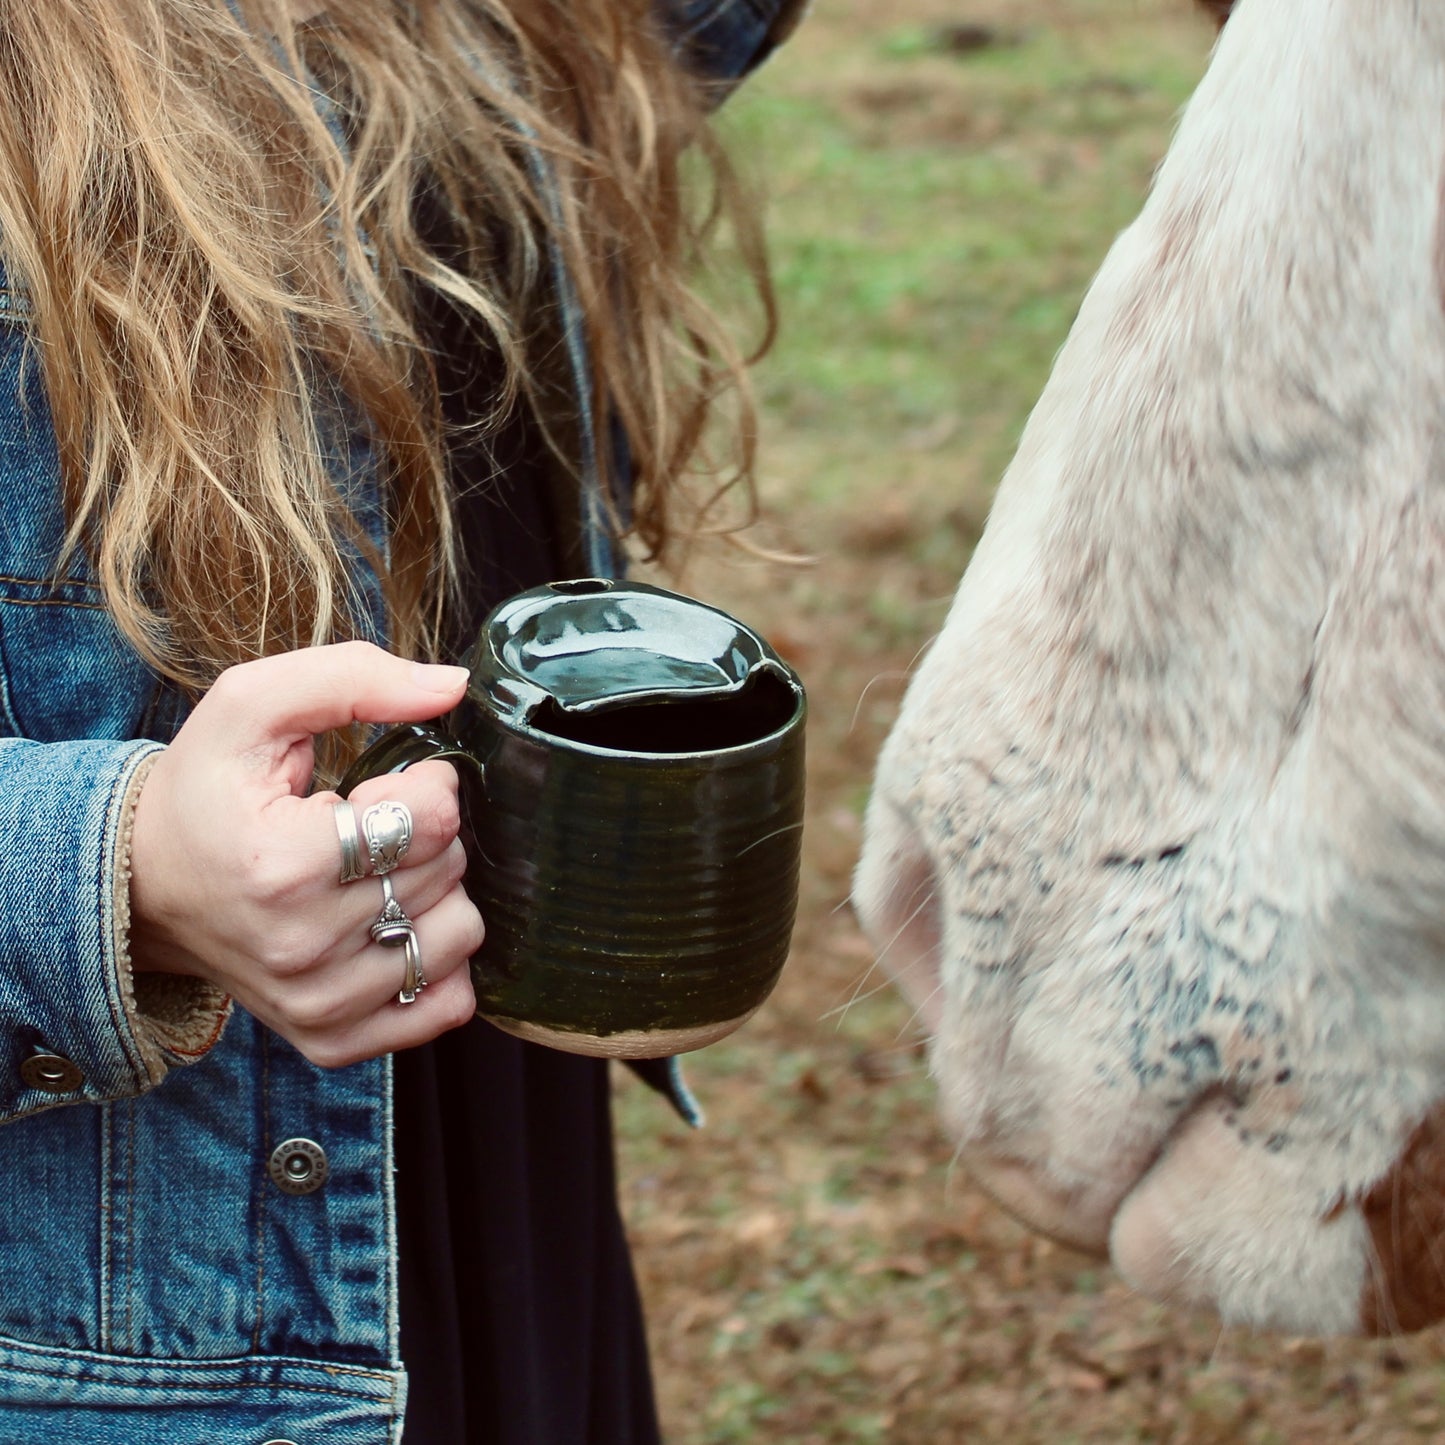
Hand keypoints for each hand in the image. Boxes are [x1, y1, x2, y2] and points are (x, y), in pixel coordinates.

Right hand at [129, 641, 483, 1065]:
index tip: (380, 785)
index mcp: (282, 865)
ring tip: (374, 878)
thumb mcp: (253, 705)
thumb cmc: (207, 791)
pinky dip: (436, 959)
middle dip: (424, 834)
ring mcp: (318, 1005)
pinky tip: (388, 926)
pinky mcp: (333, 1039)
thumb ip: (355, 677)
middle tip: (364, 829)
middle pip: (449, 869)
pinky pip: (448, 1002)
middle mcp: (301, 948)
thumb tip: (452, 686)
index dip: (424, 784)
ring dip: (435, 894)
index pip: (432, 818)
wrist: (145, 885)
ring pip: (460, 934)